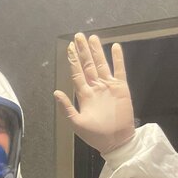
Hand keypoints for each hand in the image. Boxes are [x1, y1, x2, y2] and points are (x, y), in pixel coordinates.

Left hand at [54, 33, 135, 154]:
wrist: (116, 141)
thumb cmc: (95, 135)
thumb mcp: (77, 123)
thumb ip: (66, 107)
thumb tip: (55, 92)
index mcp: (84, 95)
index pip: (77, 73)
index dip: (73, 60)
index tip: (69, 47)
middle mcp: (96, 88)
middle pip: (88, 65)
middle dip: (83, 51)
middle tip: (78, 36)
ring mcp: (108, 86)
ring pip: (102, 64)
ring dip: (97, 51)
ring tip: (92, 38)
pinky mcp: (121, 88)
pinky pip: (119, 70)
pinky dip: (118, 59)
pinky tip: (115, 47)